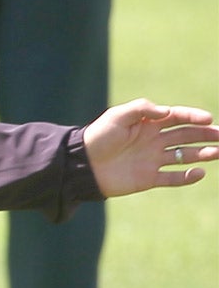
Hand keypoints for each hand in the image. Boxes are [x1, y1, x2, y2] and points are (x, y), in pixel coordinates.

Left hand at [81, 100, 218, 195]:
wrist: (81, 165)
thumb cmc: (98, 137)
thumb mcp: (117, 116)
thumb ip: (143, 109)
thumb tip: (167, 111)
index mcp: (149, 123)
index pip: (178, 118)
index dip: (194, 117)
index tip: (208, 120)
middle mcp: (155, 141)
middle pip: (187, 136)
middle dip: (207, 135)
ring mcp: (153, 160)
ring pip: (185, 156)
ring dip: (204, 154)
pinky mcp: (148, 178)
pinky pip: (172, 178)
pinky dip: (186, 177)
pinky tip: (199, 173)